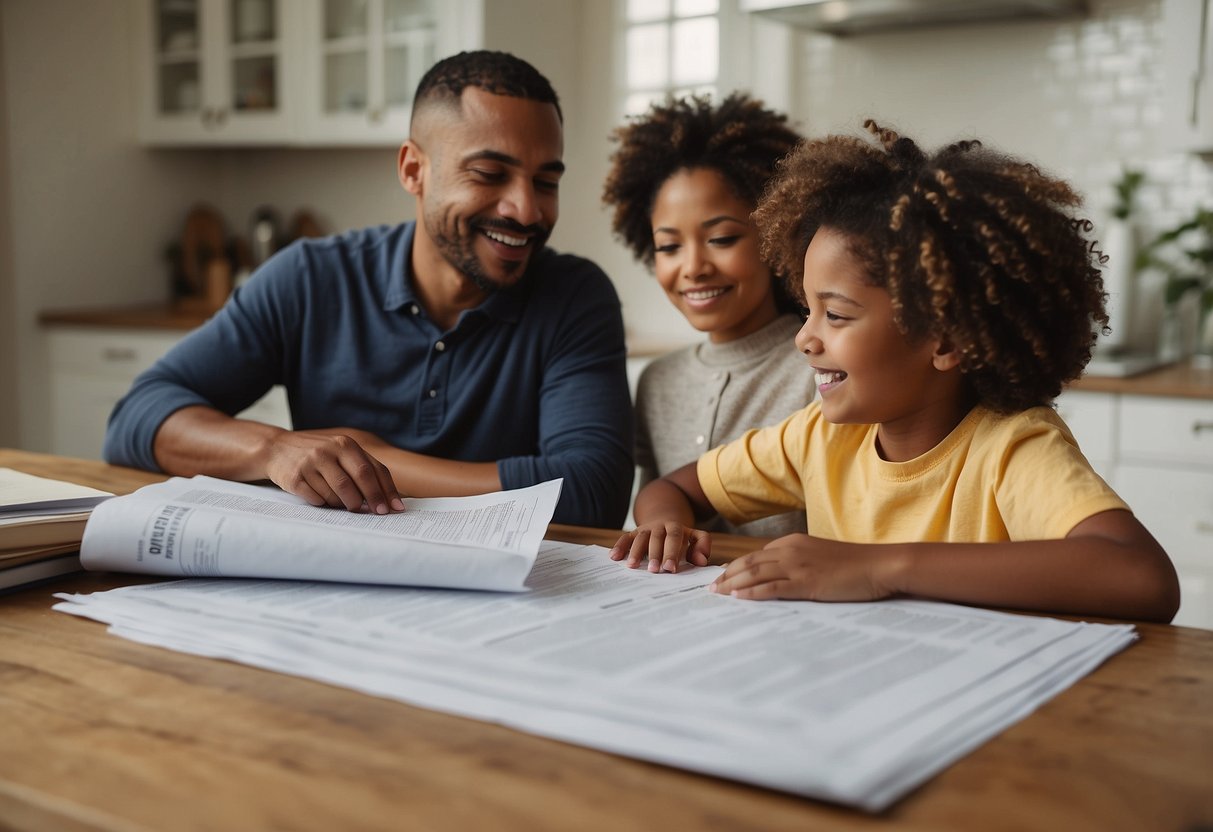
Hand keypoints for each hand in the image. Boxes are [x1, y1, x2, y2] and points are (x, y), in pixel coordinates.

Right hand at [264, 429, 403, 514]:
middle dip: (371, 500)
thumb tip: (387, 497)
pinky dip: (324, 503)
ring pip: (337, 494)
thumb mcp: (341, 452)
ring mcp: (310, 464)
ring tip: (343, 503)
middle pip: (357, 480)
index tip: (394, 508)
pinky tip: (322, 498)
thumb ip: (363, 468)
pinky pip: (317, 499)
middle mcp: (328, 451)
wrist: (277, 449)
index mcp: (344, 444)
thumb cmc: (318, 455)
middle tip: (378, 513)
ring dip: (345, 504)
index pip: (373, 469)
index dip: (386, 490)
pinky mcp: (294, 478)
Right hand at [608, 521, 711, 572]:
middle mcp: (659, 526)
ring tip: (632, 566)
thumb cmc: (682, 537)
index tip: (671, 568)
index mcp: (675, 527)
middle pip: (656, 538)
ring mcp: (645, 529)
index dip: (672, 552)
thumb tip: (701, 561)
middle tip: (654, 571)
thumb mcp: (695, 537)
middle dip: (655, 554)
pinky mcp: (634, 533)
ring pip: (640, 538)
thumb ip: (702, 546)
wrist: (665, 520)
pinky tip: (614, 557)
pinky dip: (619, 546)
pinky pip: (626, 538)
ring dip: (635, 552)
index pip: (674, 537)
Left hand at [708, 534, 894, 600]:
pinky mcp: (807, 583)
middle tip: (711, 588)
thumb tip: (783, 575)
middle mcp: (790, 551)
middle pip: (749, 563)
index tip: (723, 577)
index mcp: (793, 542)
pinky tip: (738, 599)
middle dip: (727, 576)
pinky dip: (752, 593)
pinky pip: (772, 588)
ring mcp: (798, 566)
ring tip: (717, 594)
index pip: (756, 555)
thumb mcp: (821, 557)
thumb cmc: (855, 565)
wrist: (880, 565)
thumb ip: (800, 561)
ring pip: (755, 574)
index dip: (736, 567)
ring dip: (733, 584)